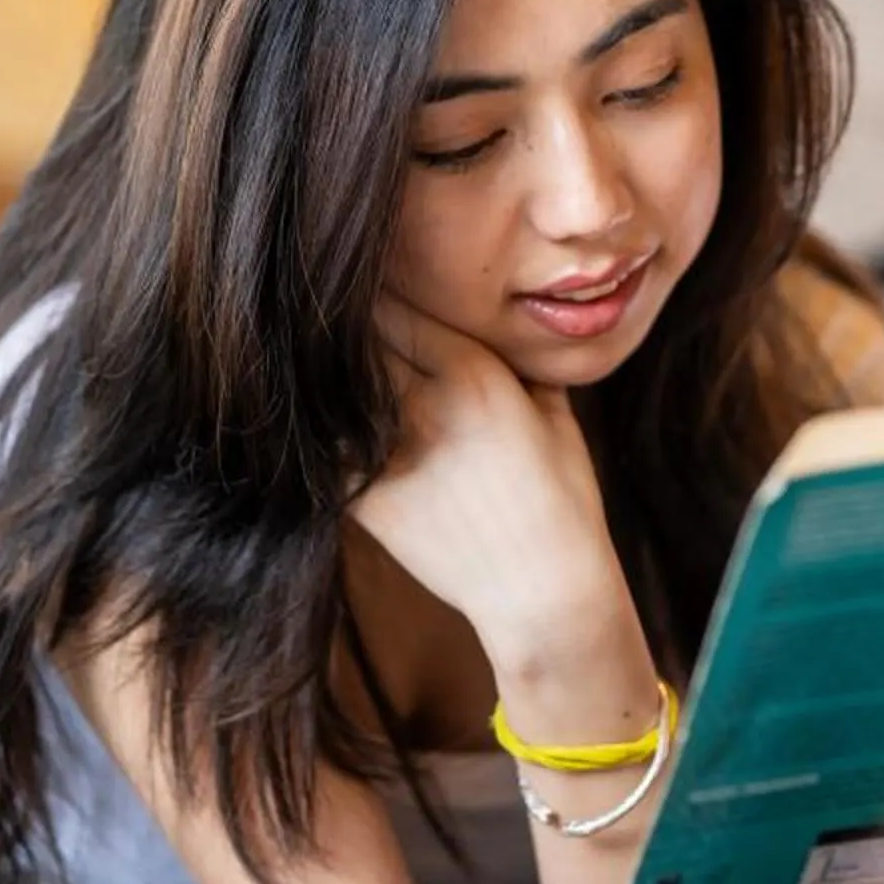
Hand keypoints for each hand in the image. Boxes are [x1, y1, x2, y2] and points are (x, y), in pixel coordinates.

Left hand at [348, 294, 629, 652]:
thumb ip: (520, 362)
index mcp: (476, 374)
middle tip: (334, 318)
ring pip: (338, 389)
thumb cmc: (561, 500)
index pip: (401, 308)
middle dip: (357, 331)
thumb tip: (494, 325)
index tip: (374, 291)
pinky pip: (330, 447)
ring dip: (335, 377)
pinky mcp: (366, 499)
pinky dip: (328, 431)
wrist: (542, 592)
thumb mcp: (555, 415)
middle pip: (364, 341)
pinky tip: (326, 423)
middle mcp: (426, 406)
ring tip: (321, 365)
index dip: (385, 297)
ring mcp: (390, 454)